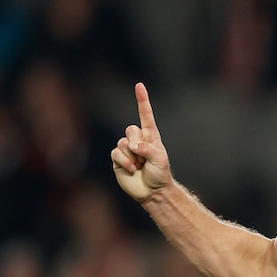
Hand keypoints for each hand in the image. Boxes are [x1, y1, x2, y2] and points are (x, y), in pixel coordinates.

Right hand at [111, 82, 171, 202]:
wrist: (152, 190)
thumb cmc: (160, 173)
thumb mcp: (160, 159)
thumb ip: (147, 149)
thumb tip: (132, 146)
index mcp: (150, 136)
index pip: (145, 115)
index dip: (142, 100)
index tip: (139, 86)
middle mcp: (137, 140)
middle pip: (130, 129)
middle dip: (137, 143)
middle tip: (144, 157)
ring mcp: (126, 149)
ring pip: (122, 143)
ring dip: (132, 156)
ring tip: (140, 166)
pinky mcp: (118, 158)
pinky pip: (116, 153)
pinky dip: (125, 162)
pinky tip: (132, 169)